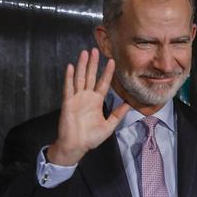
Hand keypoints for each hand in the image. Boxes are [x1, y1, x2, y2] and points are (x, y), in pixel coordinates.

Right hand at [47, 48, 129, 166]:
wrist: (76, 146)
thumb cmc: (91, 138)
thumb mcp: (109, 126)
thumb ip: (117, 114)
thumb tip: (128, 104)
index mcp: (96, 101)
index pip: (103, 83)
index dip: (107, 72)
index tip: (112, 61)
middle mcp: (87, 97)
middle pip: (91, 76)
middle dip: (93, 63)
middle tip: (95, 50)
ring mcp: (76, 98)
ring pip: (80, 78)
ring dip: (82, 66)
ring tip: (85, 53)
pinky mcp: (68, 103)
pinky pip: (68, 88)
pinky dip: (69, 77)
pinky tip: (71, 67)